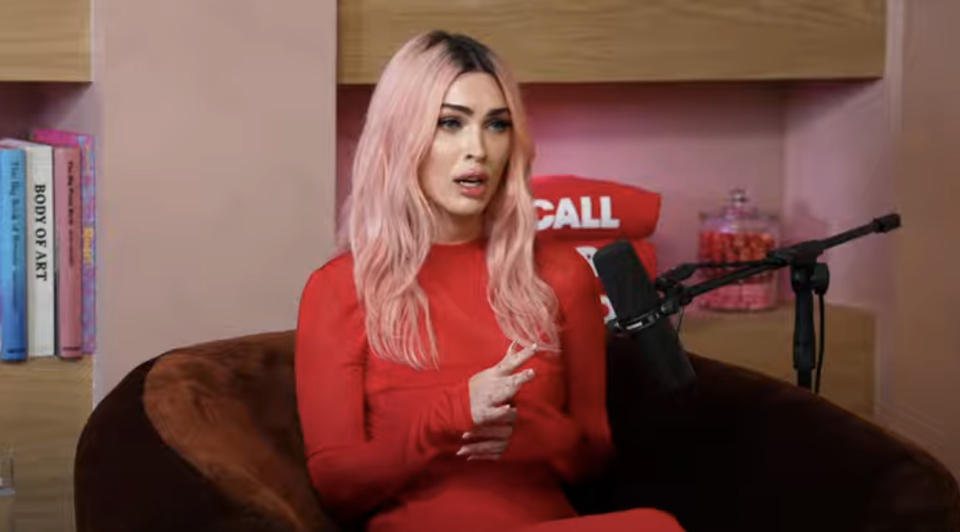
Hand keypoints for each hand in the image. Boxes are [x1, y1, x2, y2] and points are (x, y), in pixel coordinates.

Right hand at [458, 342, 537, 459]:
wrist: (456, 404)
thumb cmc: (479, 387)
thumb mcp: (492, 370)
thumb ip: (507, 359)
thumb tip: (516, 343)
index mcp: (495, 374)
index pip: (511, 362)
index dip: (524, 355)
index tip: (536, 347)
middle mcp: (493, 385)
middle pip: (509, 379)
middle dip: (520, 377)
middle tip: (532, 373)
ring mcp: (489, 399)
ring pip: (503, 394)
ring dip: (512, 390)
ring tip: (520, 391)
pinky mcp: (485, 413)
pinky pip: (495, 412)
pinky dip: (501, 410)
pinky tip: (508, 408)